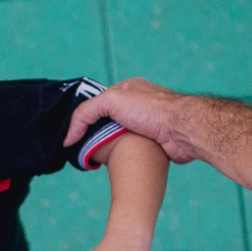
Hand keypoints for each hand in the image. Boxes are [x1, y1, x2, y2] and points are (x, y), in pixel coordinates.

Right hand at [64, 78, 198, 163]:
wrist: (183, 130)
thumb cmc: (151, 110)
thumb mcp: (111, 102)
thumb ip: (85, 114)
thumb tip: (69, 138)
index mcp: (128, 89)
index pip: (97, 103)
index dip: (84, 118)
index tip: (74, 136)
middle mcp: (137, 104)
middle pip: (107, 120)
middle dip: (96, 133)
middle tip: (83, 148)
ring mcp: (146, 122)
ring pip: (118, 136)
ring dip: (109, 146)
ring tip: (97, 158)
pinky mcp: (154, 140)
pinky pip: (131, 148)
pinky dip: (122, 154)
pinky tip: (115, 161)